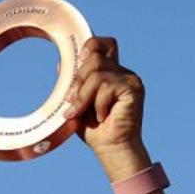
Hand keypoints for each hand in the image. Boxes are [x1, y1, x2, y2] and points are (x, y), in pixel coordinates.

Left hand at [62, 37, 148, 172]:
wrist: (111, 149)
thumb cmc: (95, 130)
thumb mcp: (78, 105)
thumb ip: (73, 86)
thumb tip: (60, 66)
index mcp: (112, 73)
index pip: (105, 44)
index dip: (92, 45)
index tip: (79, 59)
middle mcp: (123, 73)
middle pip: (95, 57)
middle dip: (77, 79)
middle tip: (70, 101)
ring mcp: (130, 80)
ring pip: (97, 73)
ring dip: (83, 96)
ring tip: (79, 113)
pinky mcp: (134, 89)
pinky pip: (106, 86)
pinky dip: (98, 103)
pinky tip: (102, 117)